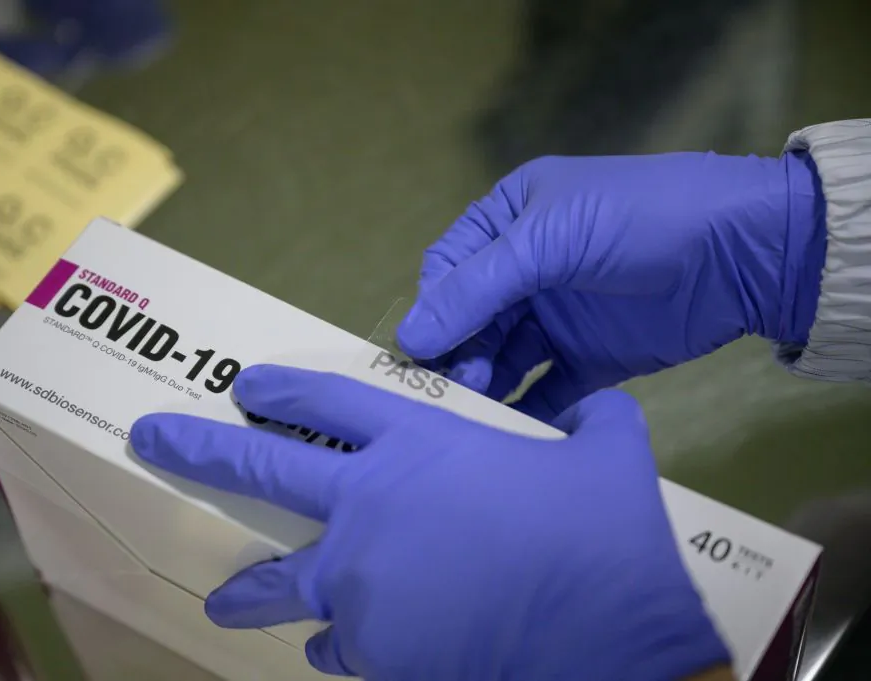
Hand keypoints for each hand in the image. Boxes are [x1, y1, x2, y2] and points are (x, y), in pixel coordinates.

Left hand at [131, 365, 729, 680]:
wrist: (612, 635)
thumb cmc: (606, 534)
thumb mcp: (609, 455)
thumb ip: (591, 418)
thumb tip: (599, 404)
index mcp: (417, 444)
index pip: (326, 400)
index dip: (279, 389)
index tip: (245, 386)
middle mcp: (368, 505)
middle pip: (259, 467)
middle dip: (197, 449)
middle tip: (151, 438)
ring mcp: (361, 581)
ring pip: (280, 581)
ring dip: (247, 590)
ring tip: (221, 600)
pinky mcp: (375, 648)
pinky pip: (337, 646)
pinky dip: (337, 647)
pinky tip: (334, 652)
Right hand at [396, 151, 825, 421]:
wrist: (742, 252)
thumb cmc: (637, 222)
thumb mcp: (549, 239)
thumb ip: (476, 289)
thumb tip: (408, 338)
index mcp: (510, 220)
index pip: (449, 268)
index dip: (433, 307)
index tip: (421, 349)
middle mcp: (526, 269)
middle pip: (469, 319)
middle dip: (456, 349)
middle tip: (458, 382)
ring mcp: (557, 316)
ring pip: (500, 357)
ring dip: (484, 380)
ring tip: (480, 401)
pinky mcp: (588, 359)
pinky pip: (543, 389)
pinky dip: (524, 407)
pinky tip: (510, 426)